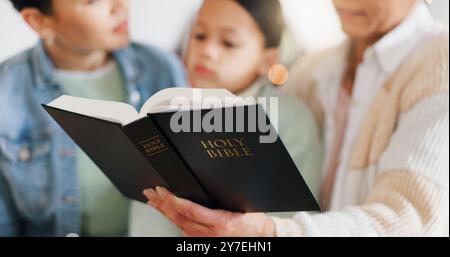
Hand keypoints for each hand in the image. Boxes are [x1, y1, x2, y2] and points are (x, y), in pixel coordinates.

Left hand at [143, 187, 275, 236]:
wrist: (262, 239)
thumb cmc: (255, 222)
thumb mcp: (240, 206)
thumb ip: (221, 200)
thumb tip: (204, 184)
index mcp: (221, 223)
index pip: (191, 211)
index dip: (174, 201)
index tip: (163, 191)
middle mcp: (211, 235)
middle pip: (180, 219)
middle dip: (163, 204)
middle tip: (152, 193)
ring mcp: (206, 241)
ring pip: (179, 226)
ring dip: (165, 212)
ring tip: (154, 201)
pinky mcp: (204, 244)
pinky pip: (184, 232)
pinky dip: (174, 221)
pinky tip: (168, 214)